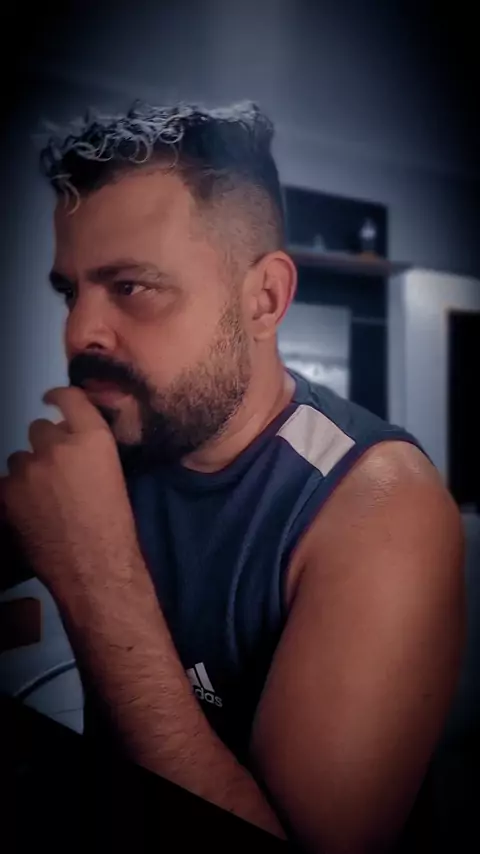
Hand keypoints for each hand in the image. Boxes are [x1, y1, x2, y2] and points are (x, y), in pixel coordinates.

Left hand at [0, 387, 139, 601]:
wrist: (95, 567)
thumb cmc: (115, 526)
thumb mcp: (113, 476)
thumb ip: (89, 452)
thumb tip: (70, 444)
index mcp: (93, 439)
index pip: (69, 397)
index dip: (57, 396)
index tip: (50, 400)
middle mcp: (59, 445)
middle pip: (39, 429)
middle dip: (45, 446)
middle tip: (55, 472)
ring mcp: (29, 468)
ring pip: (19, 457)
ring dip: (28, 471)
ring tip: (41, 498)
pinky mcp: (8, 492)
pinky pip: (6, 483)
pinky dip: (14, 495)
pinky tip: (29, 513)